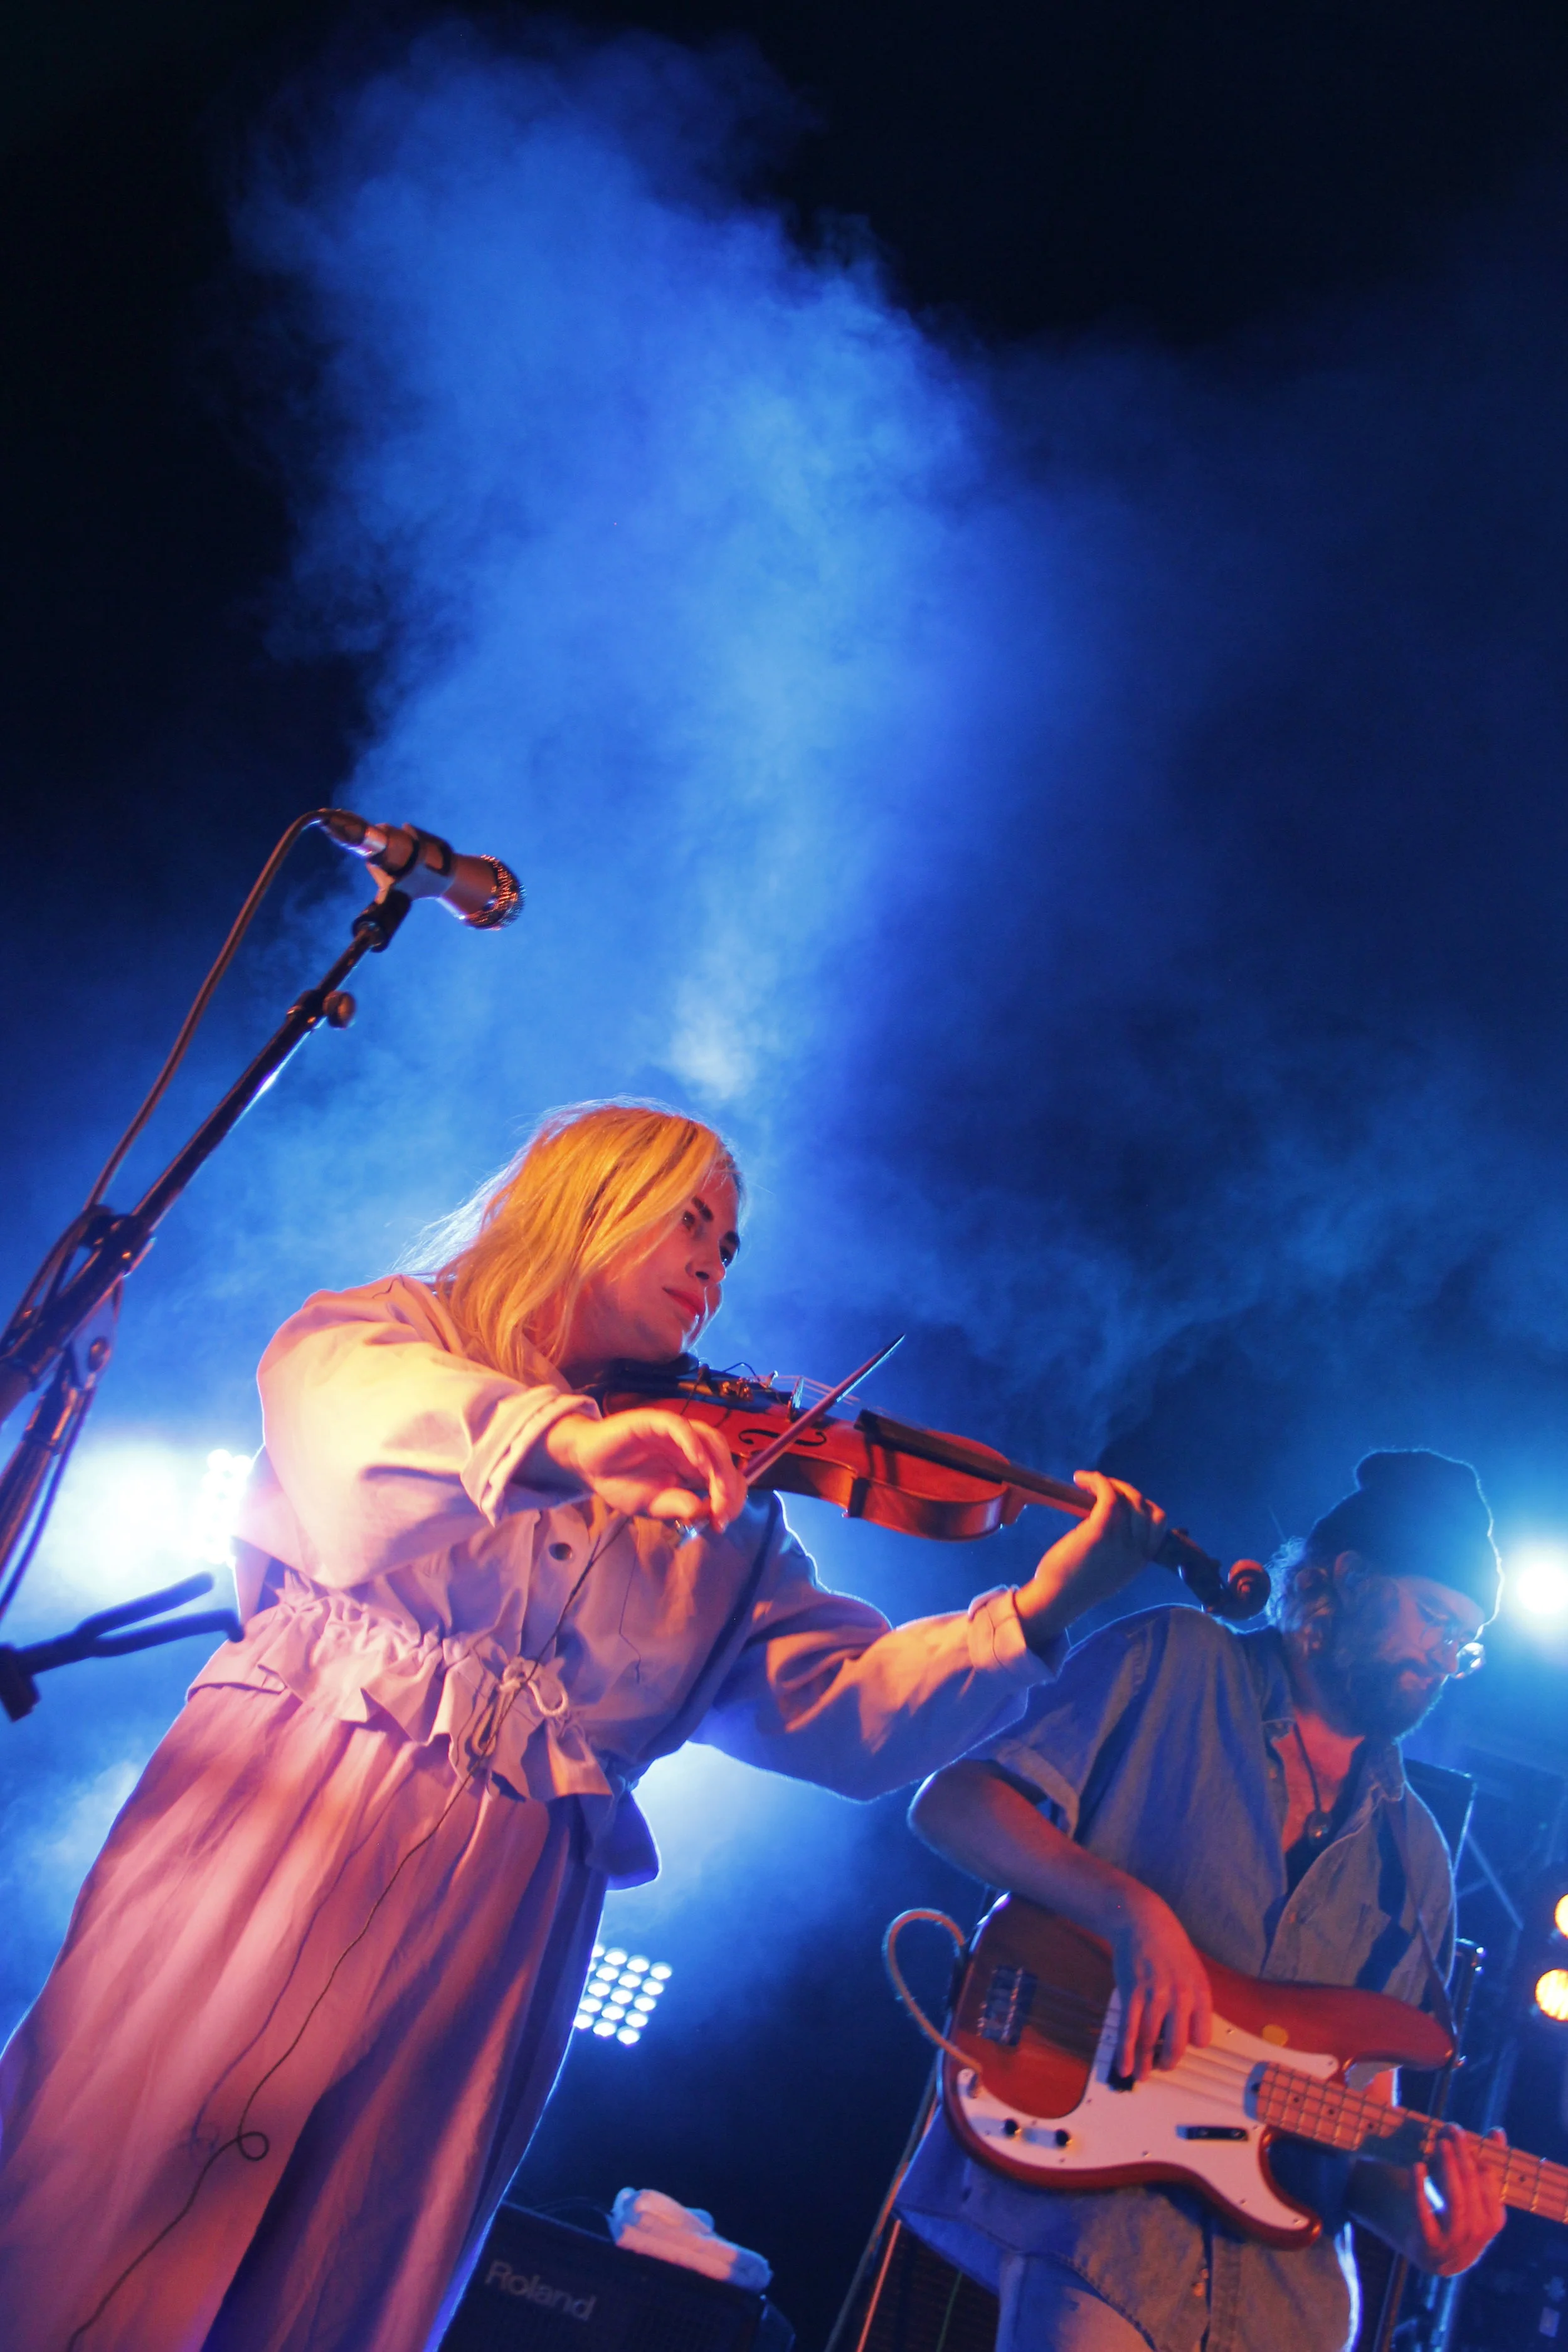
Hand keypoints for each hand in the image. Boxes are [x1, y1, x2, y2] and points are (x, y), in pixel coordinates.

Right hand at [543, 1408, 747, 1533]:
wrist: (587, 1466)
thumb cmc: (621, 1483)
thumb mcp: (653, 1505)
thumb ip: (678, 1506)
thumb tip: (705, 1512)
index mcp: (692, 1467)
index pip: (724, 1476)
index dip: (730, 1498)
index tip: (721, 1522)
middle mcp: (689, 1447)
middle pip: (723, 1457)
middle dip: (729, 1485)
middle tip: (722, 1511)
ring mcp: (674, 1433)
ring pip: (710, 1439)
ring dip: (718, 1465)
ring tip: (717, 1490)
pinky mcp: (656, 1421)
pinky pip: (681, 1427)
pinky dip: (693, 1443)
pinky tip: (699, 1463)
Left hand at [1013, 1473, 1167, 1651]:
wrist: (1057, 1600)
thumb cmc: (1076, 1585)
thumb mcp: (1111, 1571)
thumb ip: (1122, 1551)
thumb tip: (1120, 1523)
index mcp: (1141, 1560)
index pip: (1159, 1522)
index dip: (1144, 1504)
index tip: (1123, 1499)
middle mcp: (1136, 1550)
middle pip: (1144, 1505)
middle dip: (1126, 1489)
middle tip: (1103, 1487)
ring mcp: (1121, 1541)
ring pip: (1127, 1497)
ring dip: (1108, 1482)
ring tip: (1088, 1481)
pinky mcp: (1100, 1532)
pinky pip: (1108, 1496)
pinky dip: (1097, 1481)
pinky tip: (1081, 1479)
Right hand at [1105, 1884, 1212, 2081]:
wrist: (1143, 1921)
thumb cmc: (1169, 1946)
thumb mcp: (1192, 1971)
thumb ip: (1193, 2000)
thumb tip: (1186, 2030)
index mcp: (1201, 1993)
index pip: (1202, 2038)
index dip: (1191, 2047)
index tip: (1180, 2047)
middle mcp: (1181, 1998)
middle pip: (1176, 2047)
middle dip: (1167, 2063)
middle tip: (1161, 2068)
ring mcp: (1155, 1996)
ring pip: (1149, 2042)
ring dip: (1144, 2064)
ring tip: (1141, 2075)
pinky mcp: (1132, 1993)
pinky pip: (1129, 2032)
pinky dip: (1125, 2053)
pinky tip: (1124, 2067)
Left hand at [1406, 2125, 1506, 2275]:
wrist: (1434, 2254)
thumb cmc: (1457, 2214)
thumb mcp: (1472, 2193)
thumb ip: (1484, 2162)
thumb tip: (1498, 2132)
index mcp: (1493, 2219)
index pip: (1489, 2183)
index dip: (1476, 2156)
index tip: (1463, 2134)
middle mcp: (1478, 2232)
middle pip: (1472, 2188)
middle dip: (1463, 2157)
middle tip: (1453, 2130)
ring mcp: (1454, 2240)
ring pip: (1455, 2202)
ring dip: (1448, 2169)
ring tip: (1440, 2144)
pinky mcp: (1429, 2243)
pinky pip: (1424, 2215)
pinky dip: (1419, 2190)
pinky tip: (1416, 2166)